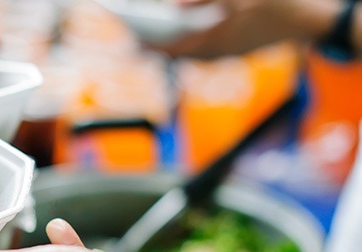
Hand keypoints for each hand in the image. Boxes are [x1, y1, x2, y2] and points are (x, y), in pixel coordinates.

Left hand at [153, 0, 341, 57]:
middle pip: (180, 55)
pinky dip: (191, 52)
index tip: (132, 45)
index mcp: (216, 40)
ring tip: (154, 47)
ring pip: (192, 58)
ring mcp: (229, 55)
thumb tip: (177, 5)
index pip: (174, 49)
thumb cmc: (271, 4)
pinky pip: (207, 57)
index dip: (151, 48)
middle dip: (157, 51)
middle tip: (136, 47)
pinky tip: (185, 47)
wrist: (307, 20)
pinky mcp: (237, 52)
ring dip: (172, 53)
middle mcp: (220, 53)